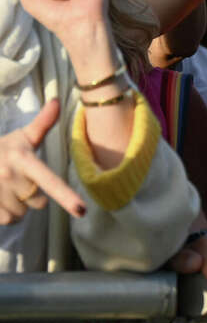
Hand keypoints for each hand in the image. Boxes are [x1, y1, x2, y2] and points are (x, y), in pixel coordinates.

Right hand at [0, 99, 87, 223]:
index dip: (66, 196)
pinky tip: (0, 200)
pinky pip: (7, 220)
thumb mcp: (21, 136)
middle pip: (38, 202)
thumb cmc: (1, 149)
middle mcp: (9, 177)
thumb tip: (57, 101)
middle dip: (32, 196)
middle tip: (20, 181)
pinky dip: (6, 215)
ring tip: (7, 190)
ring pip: (21, 213)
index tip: (82, 210)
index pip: (49, 180)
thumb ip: (42, 123)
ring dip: (18, 207)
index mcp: (23, 160)